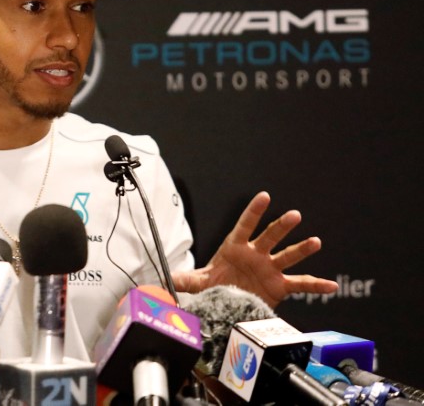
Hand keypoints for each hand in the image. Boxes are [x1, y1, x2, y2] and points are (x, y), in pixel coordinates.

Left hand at [172, 191, 337, 307]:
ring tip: (315, 241)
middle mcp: (256, 254)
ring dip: (302, 249)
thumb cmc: (218, 284)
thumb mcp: (201, 282)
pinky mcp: (280, 286)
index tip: (264, 196)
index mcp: (235, 248)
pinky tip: (331, 285)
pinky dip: (316, 285)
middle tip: (293, 215)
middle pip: (270, 237)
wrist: (231, 301)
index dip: (253, 212)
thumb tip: (165, 278)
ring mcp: (270, 269)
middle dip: (281, 226)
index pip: (244, 225)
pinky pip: (301, 284)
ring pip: (288, 256)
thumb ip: (186, 279)